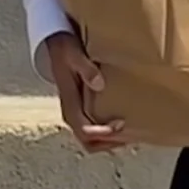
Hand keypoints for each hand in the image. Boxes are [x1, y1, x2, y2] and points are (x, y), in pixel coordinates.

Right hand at [45, 30, 131, 153]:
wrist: (57, 45)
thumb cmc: (66, 50)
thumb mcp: (74, 54)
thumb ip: (86, 69)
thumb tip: (100, 84)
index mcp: (69, 103)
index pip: (84, 130)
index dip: (103, 133)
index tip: (122, 123)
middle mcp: (71, 112)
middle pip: (88, 143)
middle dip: (110, 143)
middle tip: (131, 135)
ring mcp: (76, 113)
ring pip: (91, 140)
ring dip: (110, 141)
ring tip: (131, 133)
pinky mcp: (81, 110)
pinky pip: (94, 130)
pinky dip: (108, 134)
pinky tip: (124, 124)